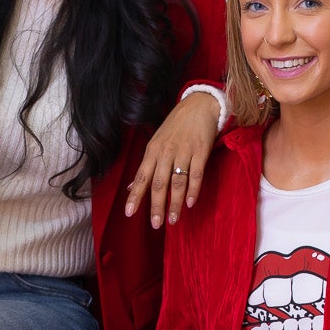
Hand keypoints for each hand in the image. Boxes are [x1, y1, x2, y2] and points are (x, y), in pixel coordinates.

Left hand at [124, 91, 219, 228]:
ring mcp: (184, 152)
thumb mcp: (156, 143)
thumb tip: (130, 187)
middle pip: (159, 183)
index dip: (135, 196)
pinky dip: (193, 189)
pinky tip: (191, 203)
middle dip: (156, 206)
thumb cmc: (175, 127)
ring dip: (175, 203)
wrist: (198, 105)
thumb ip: (146, 167)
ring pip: (177, 181)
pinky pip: (196, 174)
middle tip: (155, 224)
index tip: (129, 213)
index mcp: (152, 152)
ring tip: (173, 220)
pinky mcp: (200, 151)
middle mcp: (166, 153)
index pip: (141, 177)